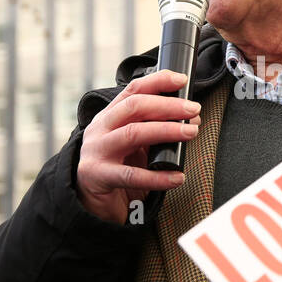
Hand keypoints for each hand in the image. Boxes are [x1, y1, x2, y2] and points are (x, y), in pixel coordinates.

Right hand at [75, 70, 200, 223]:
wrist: (88, 200)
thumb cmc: (117, 168)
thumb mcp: (134, 144)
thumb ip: (155, 129)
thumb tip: (191, 119)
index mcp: (110, 116)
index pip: (133, 90)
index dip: (158, 81)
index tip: (182, 80)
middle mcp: (101, 128)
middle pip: (134, 107)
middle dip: (168, 105)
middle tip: (193, 109)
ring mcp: (97, 151)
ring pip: (133, 134)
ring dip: (166, 130)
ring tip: (190, 133)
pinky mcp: (99, 176)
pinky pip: (132, 175)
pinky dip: (158, 177)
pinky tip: (177, 177)